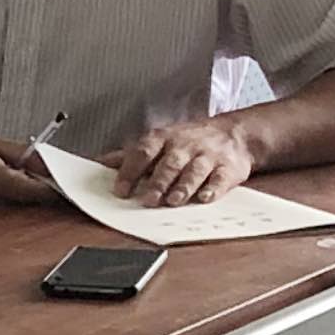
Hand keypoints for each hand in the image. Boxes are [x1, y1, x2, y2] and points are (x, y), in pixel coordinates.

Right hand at [0, 135, 69, 223]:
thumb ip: (23, 154)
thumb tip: (52, 164)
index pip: (31, 190)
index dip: (56, 190)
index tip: (73, 187)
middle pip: (32, 209)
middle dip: (52, 202)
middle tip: (69, 194)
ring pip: (23, 219)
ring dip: (38, 210)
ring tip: (46, 198)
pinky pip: (9, 224)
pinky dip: (21, 215)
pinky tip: (22, 205)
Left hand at [105, 118, 253, 207]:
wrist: (234, 133)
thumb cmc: (188, 141)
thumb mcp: (159, 142)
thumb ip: (131, 155)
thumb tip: (101, 164)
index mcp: (163, 139)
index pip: (143, 152)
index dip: (130, 171)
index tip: (120, 190)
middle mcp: (185, 146)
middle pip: (169, 163)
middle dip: (158, 182)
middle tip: (148, 200)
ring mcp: (208, 156)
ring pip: (195, 170)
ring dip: (183, 186)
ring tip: (173, 201)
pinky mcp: (229, 168)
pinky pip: (221, 178)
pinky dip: (213, 188)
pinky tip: (205, 197)